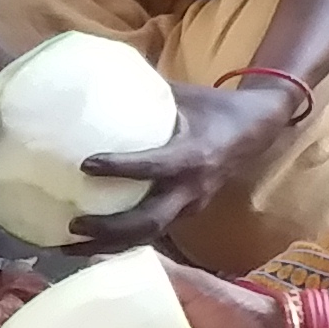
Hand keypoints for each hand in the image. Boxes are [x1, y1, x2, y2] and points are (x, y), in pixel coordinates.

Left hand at [65, 80, 307, 251]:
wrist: (259, 129)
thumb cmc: (216, 107)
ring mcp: (192, 206)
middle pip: (150, 221)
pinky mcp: (188, 214)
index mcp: (194, 156)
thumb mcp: (183, 95)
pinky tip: (91, 243)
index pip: (154, 167)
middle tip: (73, 225)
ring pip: (150, 235)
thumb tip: (97, 79)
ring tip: (69, 248)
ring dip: (110, 244)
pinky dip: (122, 240)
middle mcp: (193, 188)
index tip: (86, 164)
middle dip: (110, 229)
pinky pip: (154, 233)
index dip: (121, 167)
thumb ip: (145, 93)